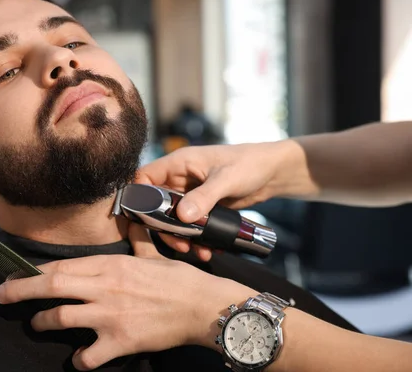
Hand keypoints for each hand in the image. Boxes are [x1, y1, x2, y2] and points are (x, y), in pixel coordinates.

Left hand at [0, 224, 256, 370]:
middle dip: (20, 291)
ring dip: (43, 322)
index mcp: (110, 264)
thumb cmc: (179, 279)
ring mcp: (111, 315)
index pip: (62, 265)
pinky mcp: (121, 340)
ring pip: (62, 318)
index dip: (34, 271)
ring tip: (37, 324)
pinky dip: (80, 360)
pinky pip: (89, 355)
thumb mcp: (154, 254)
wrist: (203, 306)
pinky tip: (79, 359)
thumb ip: (137, 239)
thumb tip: (132, 220)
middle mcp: (105, 287)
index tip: (16, 275)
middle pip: (51, 286)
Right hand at [135, 141, 296, 257]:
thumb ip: (204, 197)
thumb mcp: (227, 180)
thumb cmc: (250, 164)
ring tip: (192, 249)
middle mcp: (180, 178)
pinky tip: (207, 249)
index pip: (145, 177)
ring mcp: (190, 194)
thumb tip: (182, 216)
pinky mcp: (202, 207)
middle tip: (177, 241)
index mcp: (179, 163)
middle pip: (156, 203)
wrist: (273, 173)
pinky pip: (190, 224)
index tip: (143, 217)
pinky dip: (195, 237)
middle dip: (163, 225)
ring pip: (172, 218)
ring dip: (180, 235)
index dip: (139, 195)